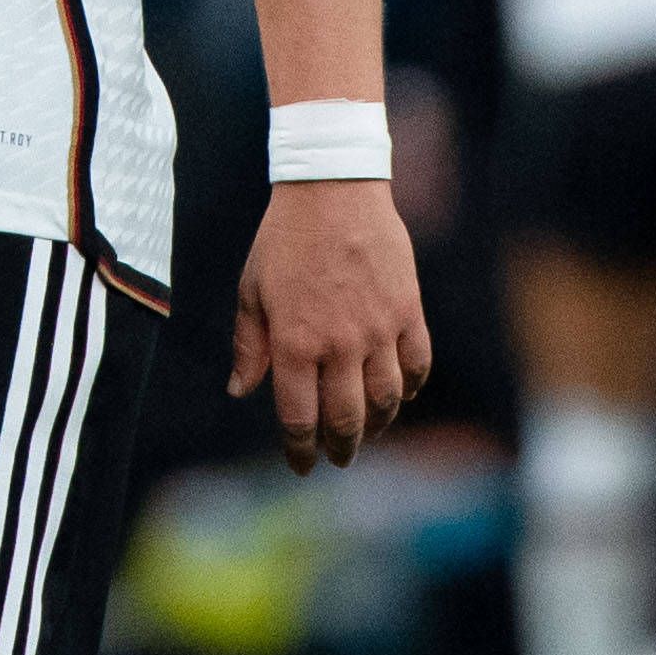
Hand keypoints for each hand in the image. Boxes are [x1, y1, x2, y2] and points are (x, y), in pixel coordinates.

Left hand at [227, 179, 429, 473]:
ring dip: (377, 425)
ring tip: (366, 431)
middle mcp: (338, 344)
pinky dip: (410, 387)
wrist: (332, 190)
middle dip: (340, 448)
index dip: (300, 449)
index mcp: (294, 342)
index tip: (301, 464)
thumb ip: (248, 346)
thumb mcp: (251, 290)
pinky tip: (400, 394)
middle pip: (346, 419)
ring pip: (386, 400)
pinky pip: (416, 365)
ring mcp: (378, 330)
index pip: (299, 417)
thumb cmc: (283, 240)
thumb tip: (239, 391)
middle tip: (337, 458)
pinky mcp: (408, 312)